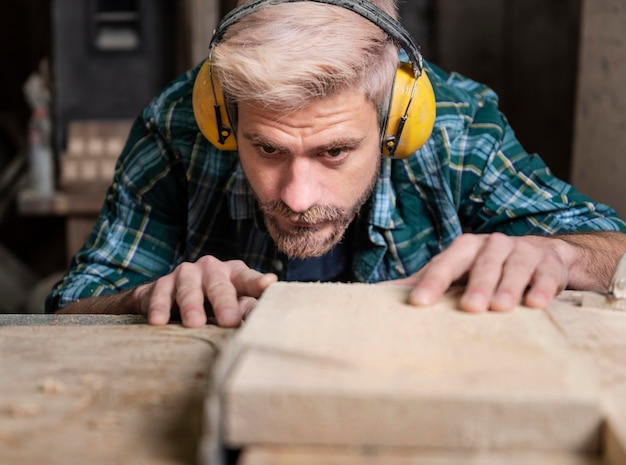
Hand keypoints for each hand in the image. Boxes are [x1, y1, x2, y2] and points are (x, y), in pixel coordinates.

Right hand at [132, 256, 277, 327]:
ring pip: (189, 288)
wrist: (171, 300)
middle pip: (219, 285)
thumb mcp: (233, 306)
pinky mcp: (162, 283)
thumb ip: (246, 310)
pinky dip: (159, 308)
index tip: (268, 283)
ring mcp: (185, 274)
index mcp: (233, 273)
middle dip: (224, 302)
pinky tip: (158, 321)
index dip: (257, 282)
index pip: (248, 278)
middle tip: (229, 320)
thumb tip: (258, 318)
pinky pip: (160, 295)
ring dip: (191, 306)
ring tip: (194, 324)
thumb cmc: (213, 304)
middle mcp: (210, 269)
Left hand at [396, 233, 569, 311]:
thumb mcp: (455, 271)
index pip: (445, 264)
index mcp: (465, 248)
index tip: (418, 303)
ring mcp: (523, 253)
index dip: (432, 282)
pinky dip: (542, 289)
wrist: (539, 254)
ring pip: (514, 269)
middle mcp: (493, 245)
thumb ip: (423, 281)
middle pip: (482, 265)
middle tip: (470, 308)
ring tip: (501, 307)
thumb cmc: (484, 267)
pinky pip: (546, 276)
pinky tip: (537, 304)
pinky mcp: (549, 266)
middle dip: (476, 285)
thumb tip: (379, 294)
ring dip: (508, 287)